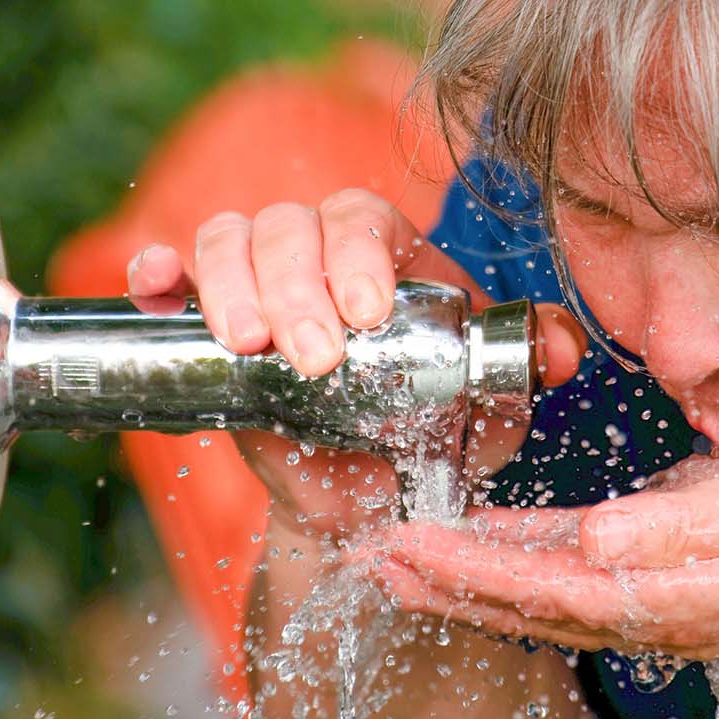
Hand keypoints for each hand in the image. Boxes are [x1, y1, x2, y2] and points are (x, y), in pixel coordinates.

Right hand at [127, 188, 585, 537]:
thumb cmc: (440, 431)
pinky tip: (156, 284)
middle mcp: (320, 254)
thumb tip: (562, 347)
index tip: (368, 314)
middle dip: (297, 286)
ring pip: (229, 237)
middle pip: (290, 224)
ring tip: (249, 345)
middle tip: (315, 357)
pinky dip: (158, 270)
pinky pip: (172, 276)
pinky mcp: (207, 324)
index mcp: (394, 254)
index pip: (365, 219)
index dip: (358, 255)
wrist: (374, 499)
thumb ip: (526, 367)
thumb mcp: (493, 403)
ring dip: (231, 283)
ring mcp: (258, 283)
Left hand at [375, 431, 718, 664]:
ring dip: (467, 572)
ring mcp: (653, 593)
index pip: (540, 587)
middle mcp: (647, 605)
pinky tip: (485, 539)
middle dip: (442, 580)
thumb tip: (592, 541)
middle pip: (523, 599)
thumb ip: (673, 529)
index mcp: (663, 595)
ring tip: (403, 551)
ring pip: (539, 589)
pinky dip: (518, 558)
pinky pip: (574, 571)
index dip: (466, 570)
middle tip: (368, 554)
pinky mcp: (663, 568)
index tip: (403, 548)